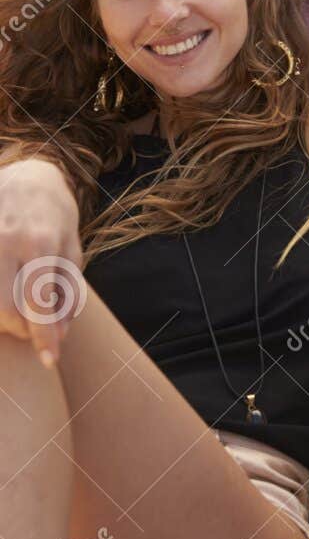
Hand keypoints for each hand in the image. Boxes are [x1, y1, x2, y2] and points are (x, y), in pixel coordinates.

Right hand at [0, 158, 82, 365]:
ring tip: (19, 317)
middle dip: (21, 330)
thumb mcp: (71, 249)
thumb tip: (61, 332)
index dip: (43, 337)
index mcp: (38, 244)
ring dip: (4, 320)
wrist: (27, 177)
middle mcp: (6, 242)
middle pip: (4, 309)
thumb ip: (67, 290)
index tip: (50, 361)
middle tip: (32, 332)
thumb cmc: (55, 217)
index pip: (38, 303)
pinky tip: (8, 298)